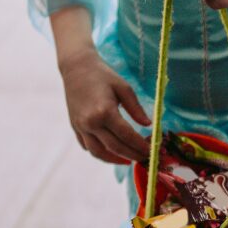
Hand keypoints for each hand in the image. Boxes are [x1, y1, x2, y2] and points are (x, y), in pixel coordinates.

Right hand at [57, 46, 151, 164]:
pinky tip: (111, 152)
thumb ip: (136, 109)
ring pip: (98, 152)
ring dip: (115, 159)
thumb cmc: (103, 75)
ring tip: (128, 160)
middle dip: (132, 155)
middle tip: (144, 158)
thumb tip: (148, 125)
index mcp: (104, 112)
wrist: (77, 68)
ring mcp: (81, 127)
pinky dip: (100, 152)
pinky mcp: (75, 127)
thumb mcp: (124, 88)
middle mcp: (91, 122)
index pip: (127, 136)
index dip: (140, 145)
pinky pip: (87, 146)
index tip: (151, 150)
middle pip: (115, 147)